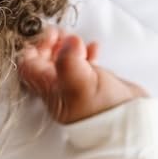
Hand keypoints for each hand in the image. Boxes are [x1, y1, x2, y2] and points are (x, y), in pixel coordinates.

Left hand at [17, 28, 147, 123]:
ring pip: (63, 61)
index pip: (29, 66)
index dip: (35, 47)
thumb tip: (68, 41)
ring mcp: (75, 85)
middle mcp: (59, 88)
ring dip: (67, 46)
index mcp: (49, 90)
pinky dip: (86, 52)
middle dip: (50, 44)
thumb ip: (69, 62)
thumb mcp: (80, 85)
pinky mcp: (92, 83)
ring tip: (75, 38)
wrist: (128, 125)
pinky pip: (84, 63)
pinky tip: (95, 48)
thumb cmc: (102, 112)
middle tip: (61, 33)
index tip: (50, 35)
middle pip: (43, 61)